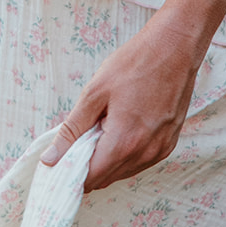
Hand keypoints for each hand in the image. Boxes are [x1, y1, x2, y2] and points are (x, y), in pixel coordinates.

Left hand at [40, 10, 205, 191]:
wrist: (174, 47)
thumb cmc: (134, 63)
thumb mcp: (95, 91)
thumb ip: (71, 129)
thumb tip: (50, 160)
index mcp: (124, 142)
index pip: (90, 179)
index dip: (71, 172)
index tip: (61, 160)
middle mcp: (145, 153)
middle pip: (106, 179)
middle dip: (89, 165)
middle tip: (81, 136)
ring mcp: (160, 150)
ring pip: (123, 172)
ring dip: (108, 159)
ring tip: (105, 126)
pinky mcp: (169, 144)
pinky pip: (140, 161)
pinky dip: (126, 153)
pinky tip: (123, 127)